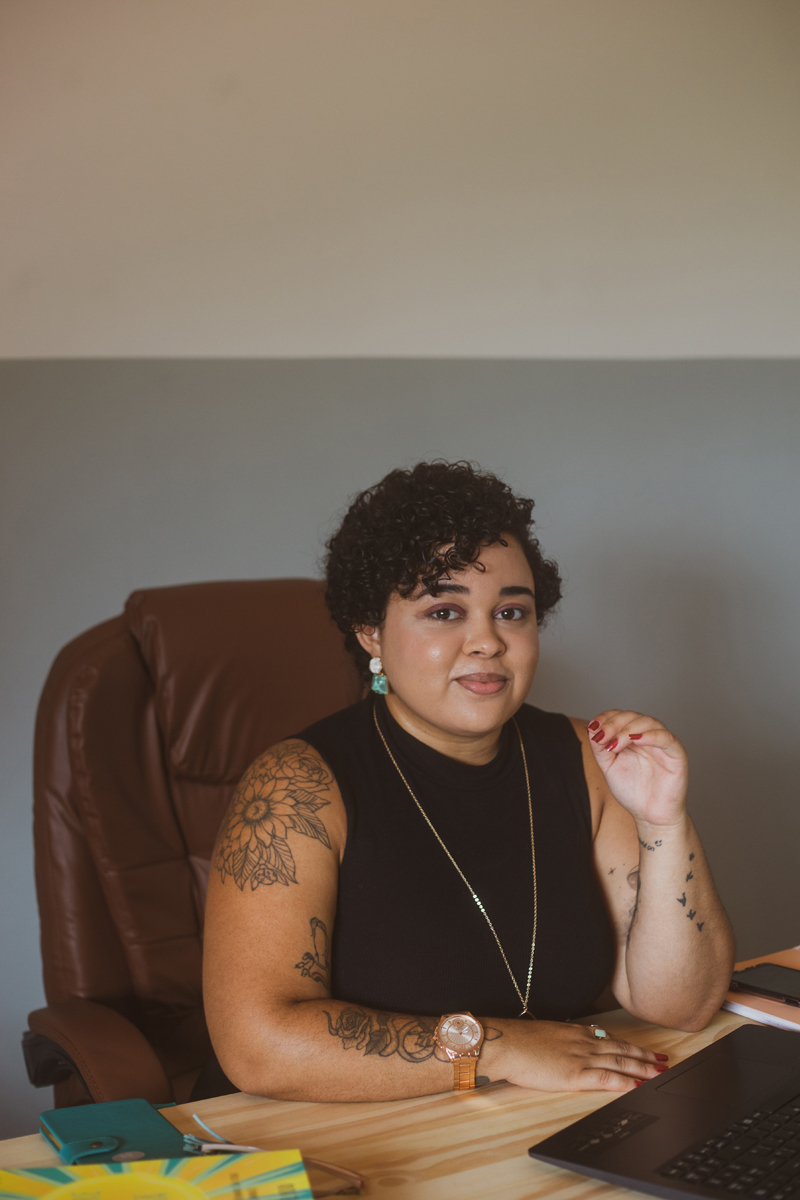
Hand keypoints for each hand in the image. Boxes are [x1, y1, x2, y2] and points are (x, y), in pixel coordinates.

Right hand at [493, 1020, 666, 1091]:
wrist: (507, 1043)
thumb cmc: (521, 1041)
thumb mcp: (549, 1034)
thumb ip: (565, 1040)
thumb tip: (572, 1046)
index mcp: (578, 1033)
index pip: (613, 1040)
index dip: (633, 1047)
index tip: (648, 1051)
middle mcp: (585, 1043)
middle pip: (622, 1050)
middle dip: (646, 1058)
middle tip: (665, 1063)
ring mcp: (582, 1058)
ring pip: (620, 1063)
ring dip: (643, 1069)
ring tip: (660, 1074)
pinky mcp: (575, 1074)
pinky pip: (605, 1078)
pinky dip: (624, 1082)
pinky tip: (637, 1086)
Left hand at [586, 710, 687, 827]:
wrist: (649, 816)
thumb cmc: (632, 792)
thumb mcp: (609, 767)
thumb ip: (600, 748)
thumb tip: (592, 728)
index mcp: (632, 737)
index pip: (620, 716)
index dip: (606, 717)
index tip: (593, 728)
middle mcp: (648, 736)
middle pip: (633, 716)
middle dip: (614, 724)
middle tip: (602, 737)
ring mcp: (662, 744)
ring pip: (649, 722)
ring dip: (628, 729)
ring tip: (615, 744)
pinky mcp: (677, 754)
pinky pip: (667, 738)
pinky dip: (651, 735)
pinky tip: (635, 739)